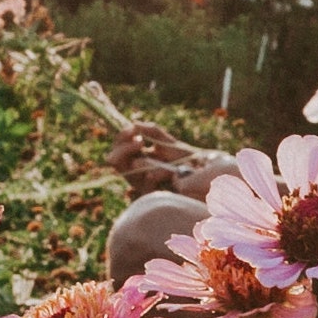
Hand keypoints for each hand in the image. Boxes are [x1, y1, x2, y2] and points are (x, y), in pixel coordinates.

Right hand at [113, 124, 230, 194]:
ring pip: (126, 169)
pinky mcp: (152, 194)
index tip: (133, 128)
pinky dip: (155, 172)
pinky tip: (166, 170)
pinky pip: (146, 181)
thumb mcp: (169, 143)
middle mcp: (135, 172)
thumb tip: (136, 123)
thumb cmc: (186, 159)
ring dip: (137, 157)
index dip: (121, 137)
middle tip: (139, 140)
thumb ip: (153, 133)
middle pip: (114, 160)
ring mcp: (142, 184)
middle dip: (123, 147)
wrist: (204, 174)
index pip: (118, 148)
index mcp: (137, 158)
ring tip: (148, 149)